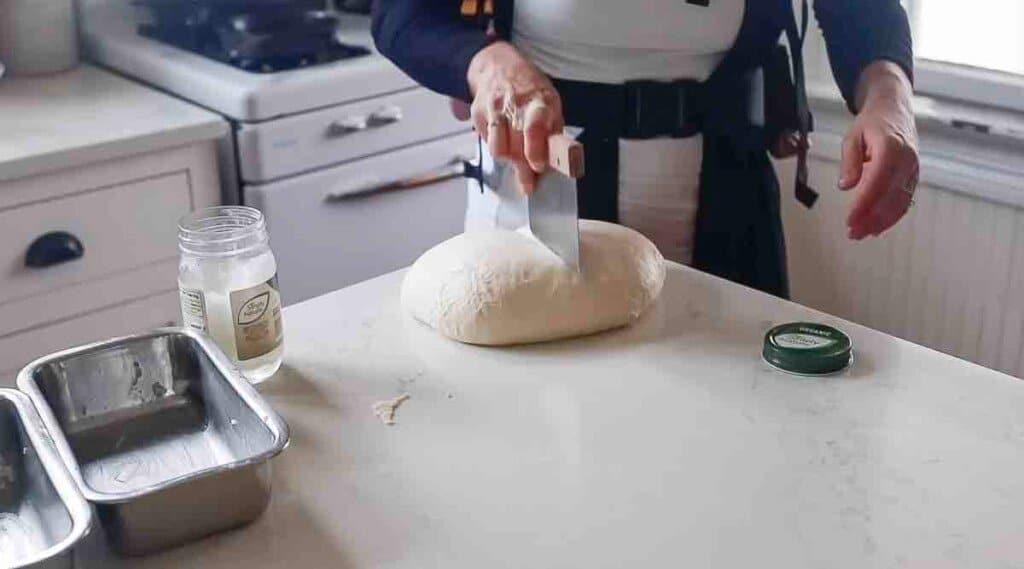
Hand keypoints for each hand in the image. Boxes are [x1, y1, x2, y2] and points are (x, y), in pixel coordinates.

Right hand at [467, 41, 564, 192]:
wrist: (497, 65)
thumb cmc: (529, 89)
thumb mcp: (550, 103)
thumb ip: (553, 131)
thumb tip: (559, 160)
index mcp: (539, 102)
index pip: (535, 129)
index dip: (536, 152)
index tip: (539, 167)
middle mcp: (515, 105)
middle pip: (517, 146)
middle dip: (524, 169)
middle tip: (529, 184)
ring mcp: (495, 110)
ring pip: (498, 149)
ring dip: (509, 159)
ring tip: (516, 158)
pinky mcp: (478, 114)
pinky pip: (487, 142)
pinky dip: (497, 148)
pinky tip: (504, 142)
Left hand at [838, 61, 918, 239]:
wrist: (895, 109)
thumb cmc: (872, 122)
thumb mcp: (852, 136)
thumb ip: (850, 161)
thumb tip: (846, 186)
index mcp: (891, 148)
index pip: (877, 182)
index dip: (864, 204)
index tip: (849, 220)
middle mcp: (906, 160)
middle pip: (890, 197)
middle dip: (871, 218)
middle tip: (852, 233)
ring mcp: (913, 169)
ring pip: (900, 202)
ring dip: (881, 222)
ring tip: (861, 234)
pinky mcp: (914, 176)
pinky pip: (905, 200)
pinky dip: (892, 216)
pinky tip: (877, 226)